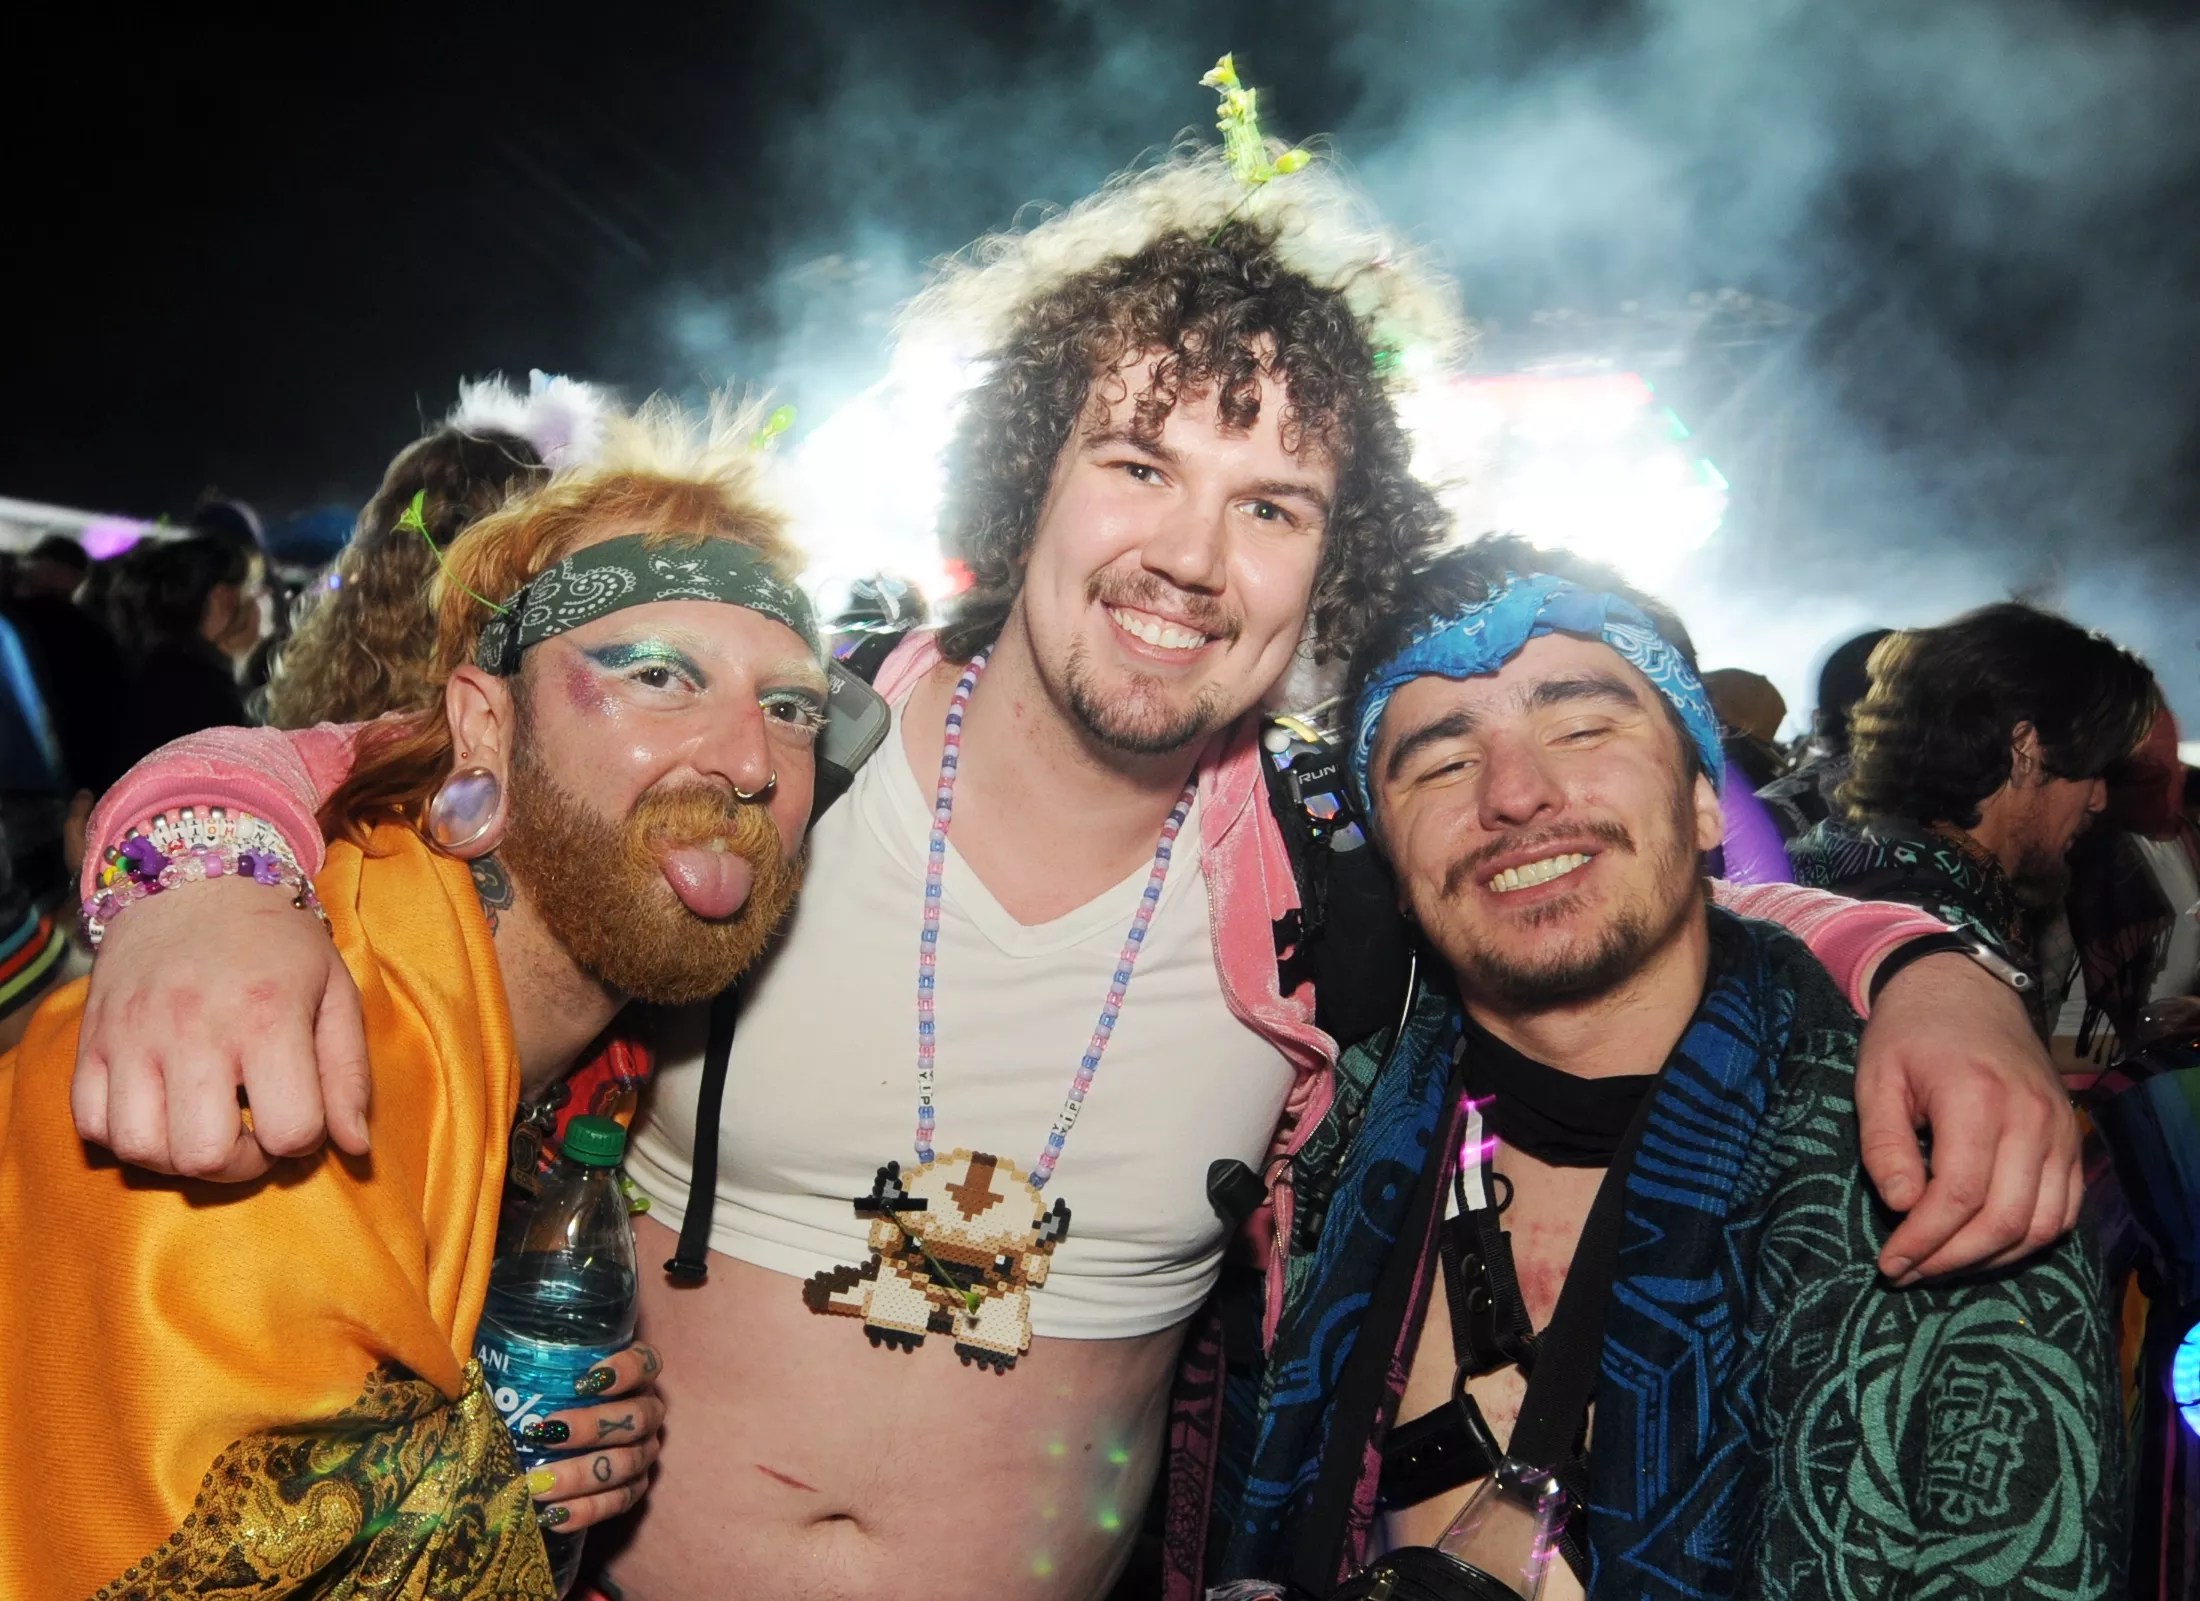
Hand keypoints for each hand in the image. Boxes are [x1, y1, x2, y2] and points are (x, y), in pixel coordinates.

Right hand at [70, 875, 370, 1180]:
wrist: (194, 883)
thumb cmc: (278, 945)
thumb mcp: (336, 993)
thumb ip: (349, 1074)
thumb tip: (354, 1147)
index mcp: (267, 1017)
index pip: (290, 1130)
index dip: (303, 1140)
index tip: (299, 1117)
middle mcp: (193, 1031)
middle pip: (206, 1156)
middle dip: (240, 1163)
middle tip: (251, 1132)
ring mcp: (132, 1038)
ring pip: (142, 1150)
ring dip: (180, 1158)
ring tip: (206, 1125)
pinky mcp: (91, 1043)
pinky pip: (93, 1126)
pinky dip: (127, 1136)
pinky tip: (162, 1112)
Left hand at [519, 1342, 665, 1531]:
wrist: (555, 1445)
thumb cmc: (544, 1399)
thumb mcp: (536, 1376)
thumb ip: (519, 1365)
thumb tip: (470, 1367)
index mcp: (633, 1378)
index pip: (646, 1364)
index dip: (626, 1369)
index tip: (584, 1381)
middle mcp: (646, 1414)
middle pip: (637, 1418)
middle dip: (591, 1427)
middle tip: (545, 1433)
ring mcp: (643, 1454)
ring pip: (627, 1464)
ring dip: (580, 1475)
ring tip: (537, 1484)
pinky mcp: (632, 1490)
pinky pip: (618, 1504)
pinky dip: (585, 1511)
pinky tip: (552, 1515)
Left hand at [1857, 951, 2080, 1283]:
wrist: (1966, 991)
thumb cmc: (1910, 1035)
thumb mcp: (1876, 1079)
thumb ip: (1884, 1144)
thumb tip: (1902, 1207)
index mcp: (1978, 1099)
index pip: (1959, 1195)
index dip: (1923, 1240)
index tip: (1890, 1263)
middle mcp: (2031, 1119)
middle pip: (2004, 1220)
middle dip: (1952, 1259)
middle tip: (1909, 1273)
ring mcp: (2060, 1131)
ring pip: (2041, 1225)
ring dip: (1991, 1258)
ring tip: (1940, 1265)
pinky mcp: (2071, 1141)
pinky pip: (2064, 1211)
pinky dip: (2027, 1240)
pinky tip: (1983, 1246)